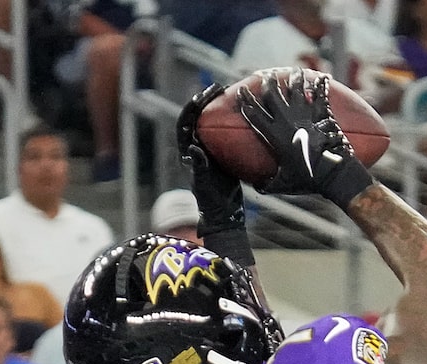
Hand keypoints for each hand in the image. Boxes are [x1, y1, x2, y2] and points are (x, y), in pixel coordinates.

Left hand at [175, 82, 251, 222]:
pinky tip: (241, 111)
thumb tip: (194, 147)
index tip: (202, 96)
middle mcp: (196, 147)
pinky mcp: (220, 153)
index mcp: (188, 152)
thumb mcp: (205, 183)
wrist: (225, 212)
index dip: (191, 107)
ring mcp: (208, 149)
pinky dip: (229, 118)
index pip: (185, 123)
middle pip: (197, 117)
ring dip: (216, 106)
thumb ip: (199, 166)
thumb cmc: (212, 200)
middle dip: (205, 100)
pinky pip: (222, 130)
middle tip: (218, 87)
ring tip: (228, 92)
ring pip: (209, 121)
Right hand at [236, 70, 375, 203]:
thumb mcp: (284, 184)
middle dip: (268, 83)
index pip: (255, 114)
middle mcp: (287, 121)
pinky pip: (320, 96)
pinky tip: (321, 78)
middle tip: (266, 76)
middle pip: (273, 94)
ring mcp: (305, 115)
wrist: (333, 173)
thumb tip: (258, 187)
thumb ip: (269, 183)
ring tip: (294, 71)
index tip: (240, 92)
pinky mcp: (321, 115)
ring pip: (296, 90)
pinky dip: (320, 86)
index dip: (246, 101)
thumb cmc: (308, 180)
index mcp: (275, 136)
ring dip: (294, 79)